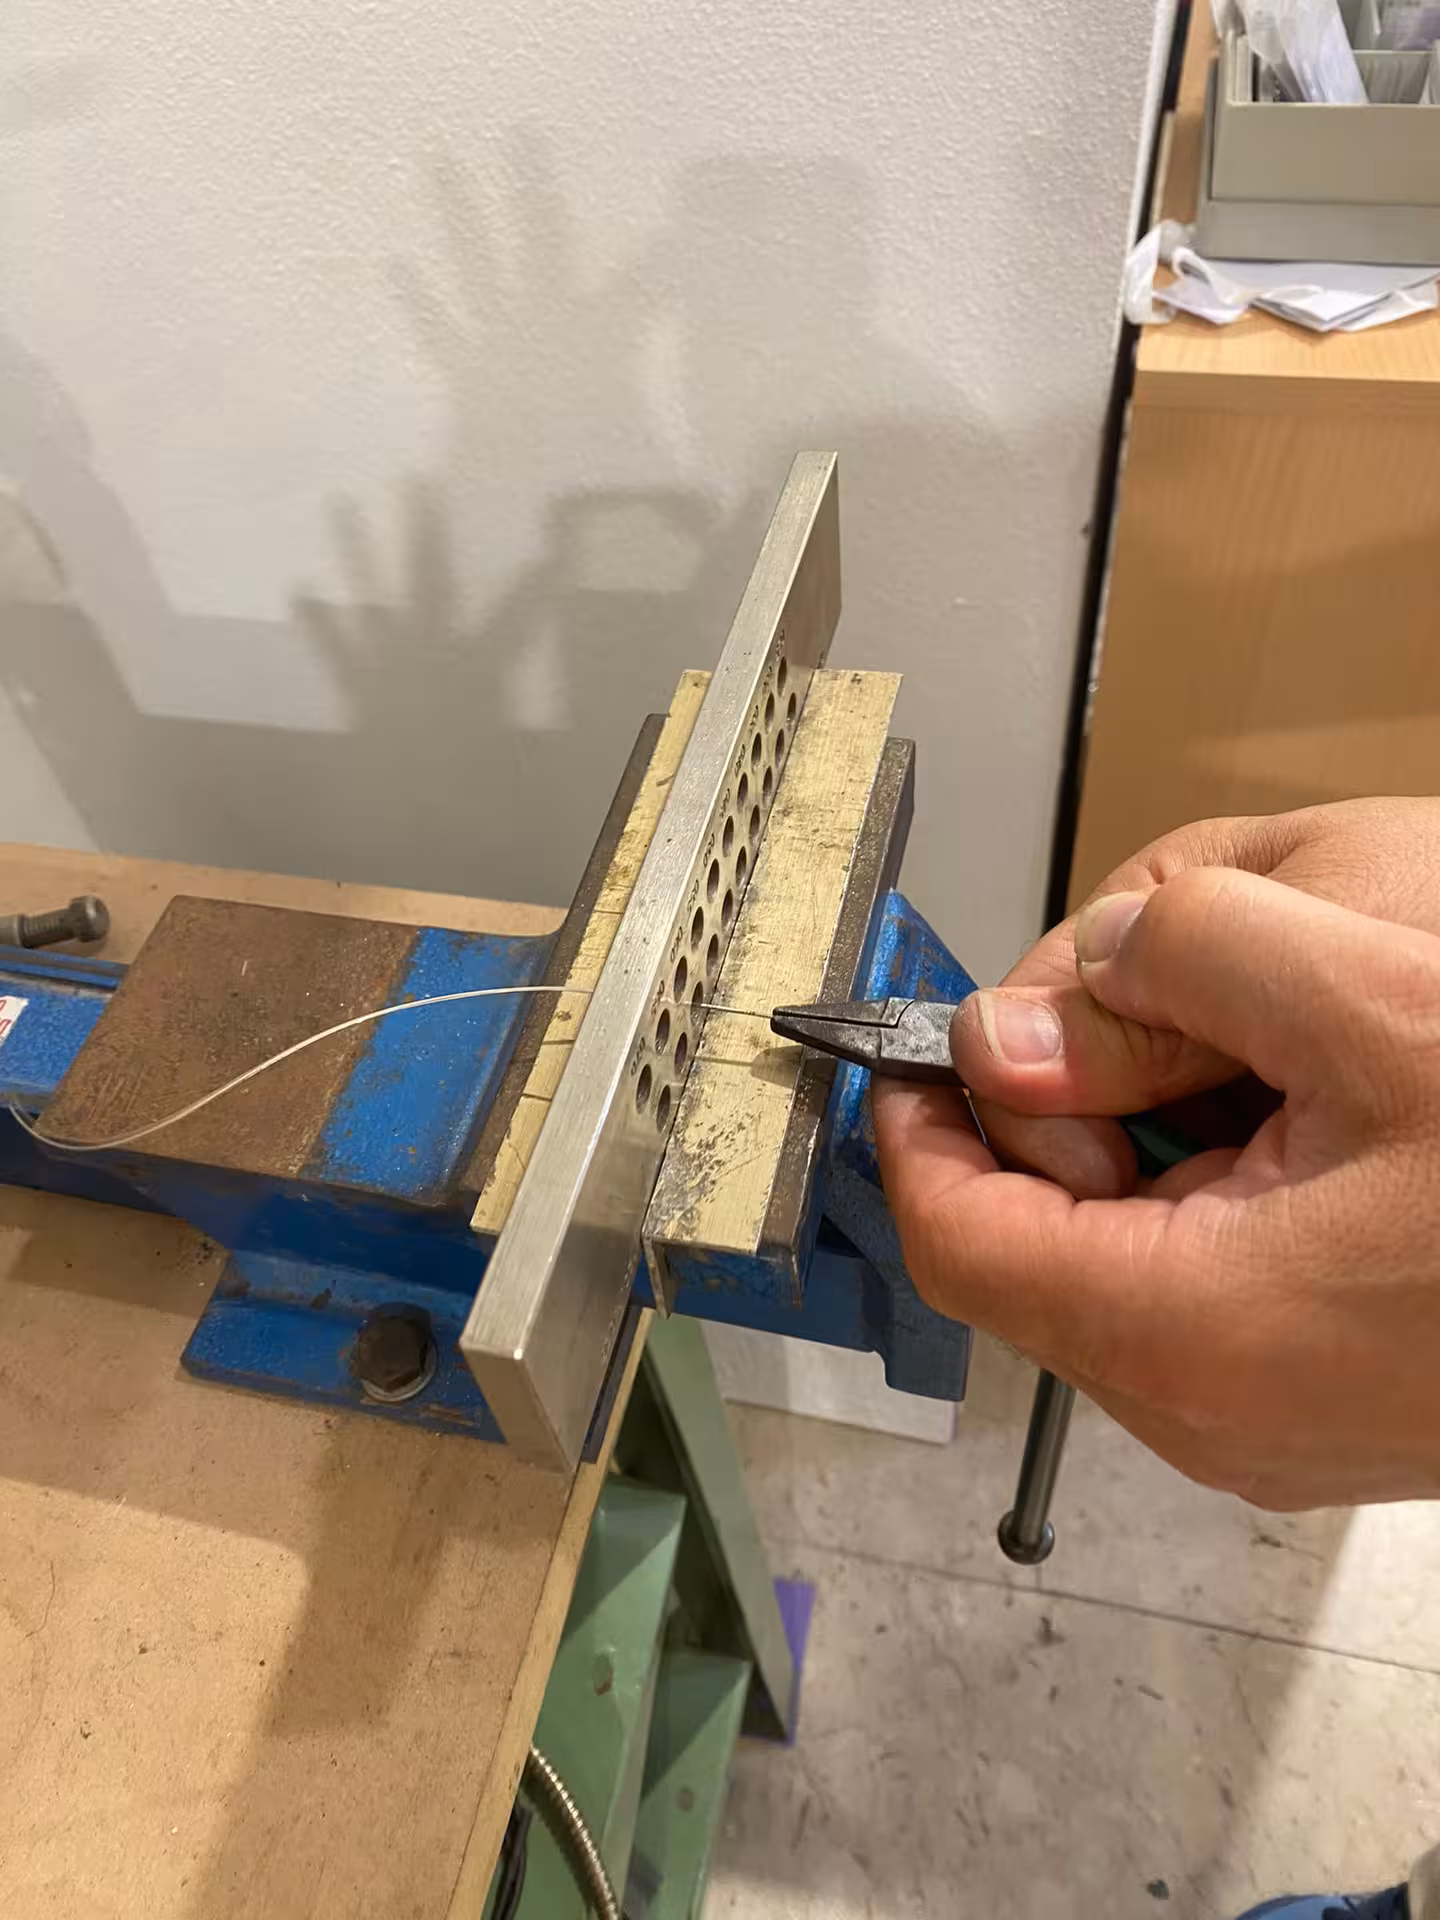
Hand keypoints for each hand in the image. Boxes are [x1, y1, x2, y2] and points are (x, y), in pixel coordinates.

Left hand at [873, 800, 1439, 1507]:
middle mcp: (1216, 1409)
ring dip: (1147, 1140)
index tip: (912, 1046)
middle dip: (1054, 1110)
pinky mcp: (1333, 1405)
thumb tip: (1014, 1019)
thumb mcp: (1383, 990)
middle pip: (1040, 1248)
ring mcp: (1277, 1424)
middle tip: (1128, 1002)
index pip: (962, 1240)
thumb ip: (1176, 966)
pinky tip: (1308, 1112)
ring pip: (1127, 1262)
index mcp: (1192, 1328)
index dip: (917, 1130)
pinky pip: (1212, 1287)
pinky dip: (1214, 1188)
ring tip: (1250, 1046)